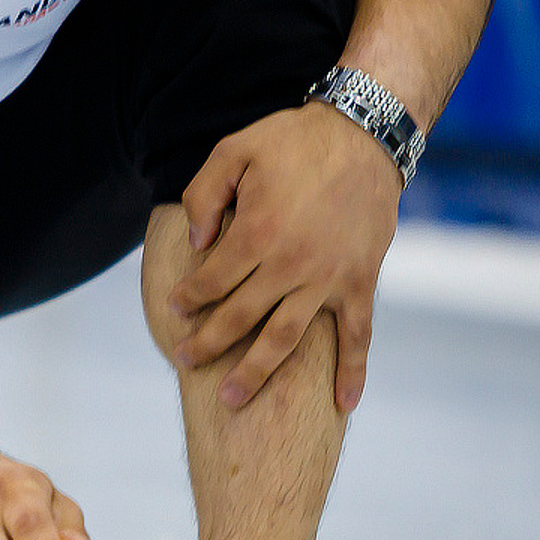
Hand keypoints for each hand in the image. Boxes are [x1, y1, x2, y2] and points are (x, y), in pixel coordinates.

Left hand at [170, 103, 399, 411]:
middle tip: (184, 362)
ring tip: (230, 399)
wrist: (365, 135)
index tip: (175, 309)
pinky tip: (343, 405)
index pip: (211, 281)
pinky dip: (353, 372)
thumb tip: (196, 243)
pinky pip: (357, 336)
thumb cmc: (292, 141)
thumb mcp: (234, 150)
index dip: (188, 298)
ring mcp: (328, 278)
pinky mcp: (361, 282)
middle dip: (207, 344)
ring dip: (256, 372)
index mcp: (255, 233)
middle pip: (239, 318)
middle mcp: (290, 264)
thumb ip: (204, 195)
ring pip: (284, 339)